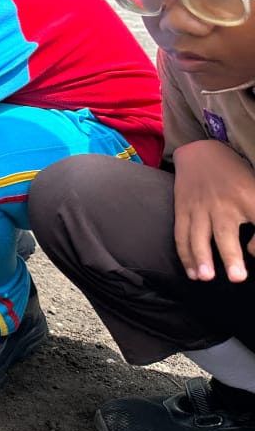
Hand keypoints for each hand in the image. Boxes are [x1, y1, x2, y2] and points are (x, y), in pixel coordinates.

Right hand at [172, 140, 254, 281]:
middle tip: (237, 278)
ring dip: (201, 258)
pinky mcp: (182, 210)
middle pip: (226, 232)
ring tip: (205, 278)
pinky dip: (185, 255)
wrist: (200, 152)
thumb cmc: (236, 175)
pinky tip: (192, 273)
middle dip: (231, 255)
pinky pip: (182, 235)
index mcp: (249, 197)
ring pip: (199, 236)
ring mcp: (200, 208)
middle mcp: (224, 204)